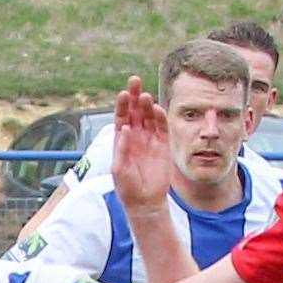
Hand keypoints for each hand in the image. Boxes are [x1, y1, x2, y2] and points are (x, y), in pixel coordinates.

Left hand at [111, 75, 170, 215]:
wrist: (144, 202)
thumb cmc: (128, 188)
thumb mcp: (119, 169)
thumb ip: (122, 149)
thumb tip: (126, 129)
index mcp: (122, 139)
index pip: (122, 116)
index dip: (123, 104)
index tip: (124, 94)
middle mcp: (136, 136)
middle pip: (135, 111)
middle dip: (135, 96)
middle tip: (135, 81)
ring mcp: (150, 140)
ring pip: (149, 117)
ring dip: (147, 106)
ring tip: (146, 96)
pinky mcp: (163, 147)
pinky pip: (162, 129)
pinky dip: (160, 119)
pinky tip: (157, 110)